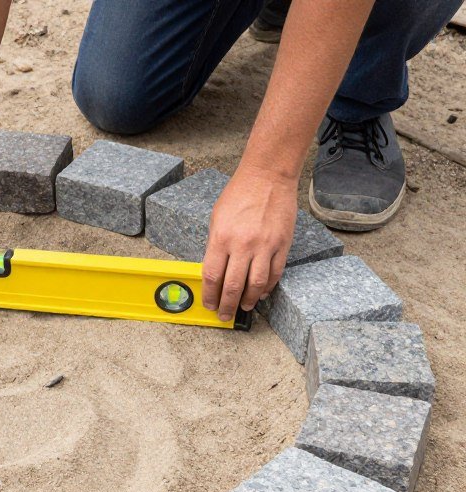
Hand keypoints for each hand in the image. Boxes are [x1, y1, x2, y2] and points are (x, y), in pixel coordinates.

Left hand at [201, 166, 297, 321]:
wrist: (267, 177)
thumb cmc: (239, 195)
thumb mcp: (216, 219)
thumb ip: (215, 246)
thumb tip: (215, 272)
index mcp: (221, 238)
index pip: (212, 276)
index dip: (210, 295)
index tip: (209, 304)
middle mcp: (242, 244)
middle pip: (233, 286)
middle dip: (227, 305)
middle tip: (225, 315)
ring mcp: (264, 245)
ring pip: (256, 285)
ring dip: (249, 301)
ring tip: (244, 308)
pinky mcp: (282, 244)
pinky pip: (275, 273)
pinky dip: (267, 287)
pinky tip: (261, 293)